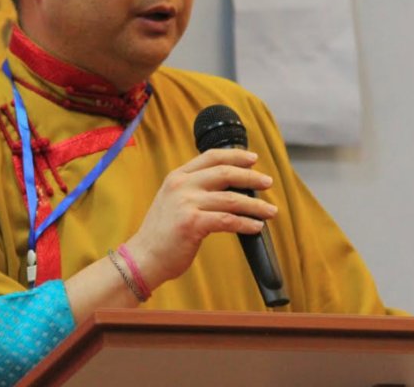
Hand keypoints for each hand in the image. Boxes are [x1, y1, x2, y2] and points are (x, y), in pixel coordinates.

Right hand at [124, 148, 277, 289]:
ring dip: (255, 205)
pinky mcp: (192, 223)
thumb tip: (230, 188)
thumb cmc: (162, 234)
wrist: (143, 258)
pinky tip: (256, 227)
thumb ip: (193, 189)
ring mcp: (186, 204)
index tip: (253, 159)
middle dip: (251, 177)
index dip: (235, 155)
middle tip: (268, 183)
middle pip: (225, 173)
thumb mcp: (172, 201)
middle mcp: (181, 185)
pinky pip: (228, 220)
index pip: (211, 157)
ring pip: (232, 198)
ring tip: (270, 210)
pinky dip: (246, 223)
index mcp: (177, 177)